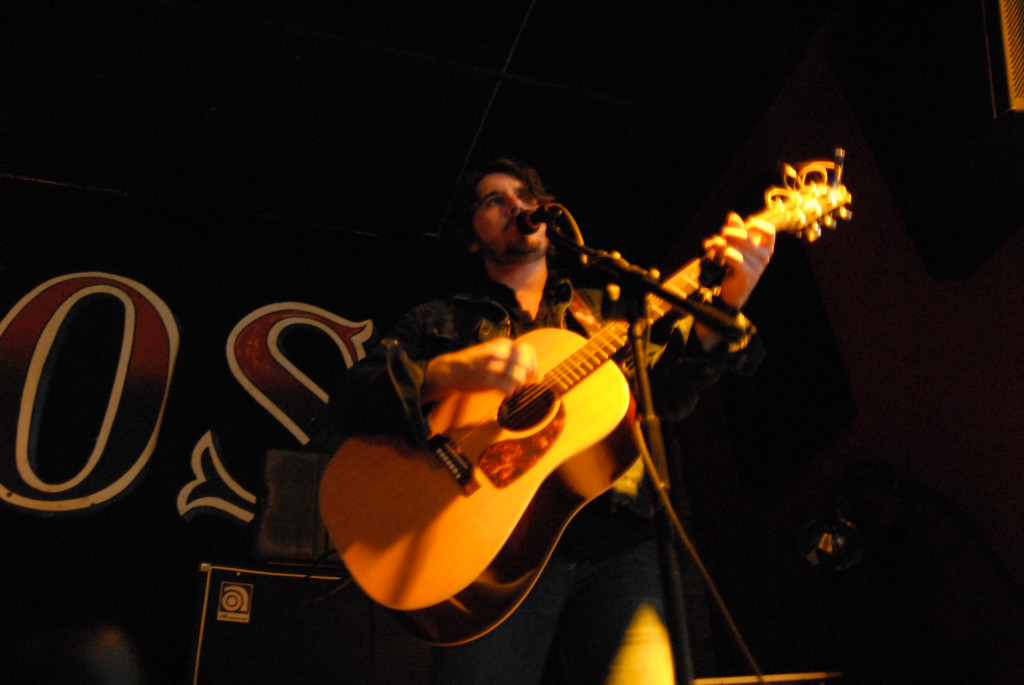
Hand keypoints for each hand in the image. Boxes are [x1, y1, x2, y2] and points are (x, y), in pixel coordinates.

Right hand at [422, 338, 537, 401]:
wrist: (450, 370)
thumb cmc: (473, 364)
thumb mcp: (492, 352)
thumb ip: (511, 359)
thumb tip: (534, 372)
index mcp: (502, 344)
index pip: (528, 351)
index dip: (534, 364)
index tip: (533, 375)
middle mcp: (500, 352)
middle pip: (526, 365)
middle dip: (528, 376)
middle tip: (522, 383)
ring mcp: (494, 366)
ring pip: (520, 377)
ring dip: (518, 386)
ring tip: (510, 388)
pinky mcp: (488, 379)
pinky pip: (509, 388)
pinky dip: (509, 392)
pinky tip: (503, 393)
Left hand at [702, 212, 775, 309]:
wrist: (734, 292)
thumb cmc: (736, 266)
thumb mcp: (737, 246)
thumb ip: (737, 231)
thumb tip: (732, 216)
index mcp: (766, 248)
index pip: (770, 231)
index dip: (757, 225)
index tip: (745, 225)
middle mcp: (765, 257)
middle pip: (746, 236)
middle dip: (729, 232)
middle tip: (720, 233)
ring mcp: (757, 266)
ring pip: (735, 247)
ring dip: (720, 243)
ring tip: (711, 244)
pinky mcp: (747, 274)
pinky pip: (733, 257)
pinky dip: (722, 253)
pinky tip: (716, 254)